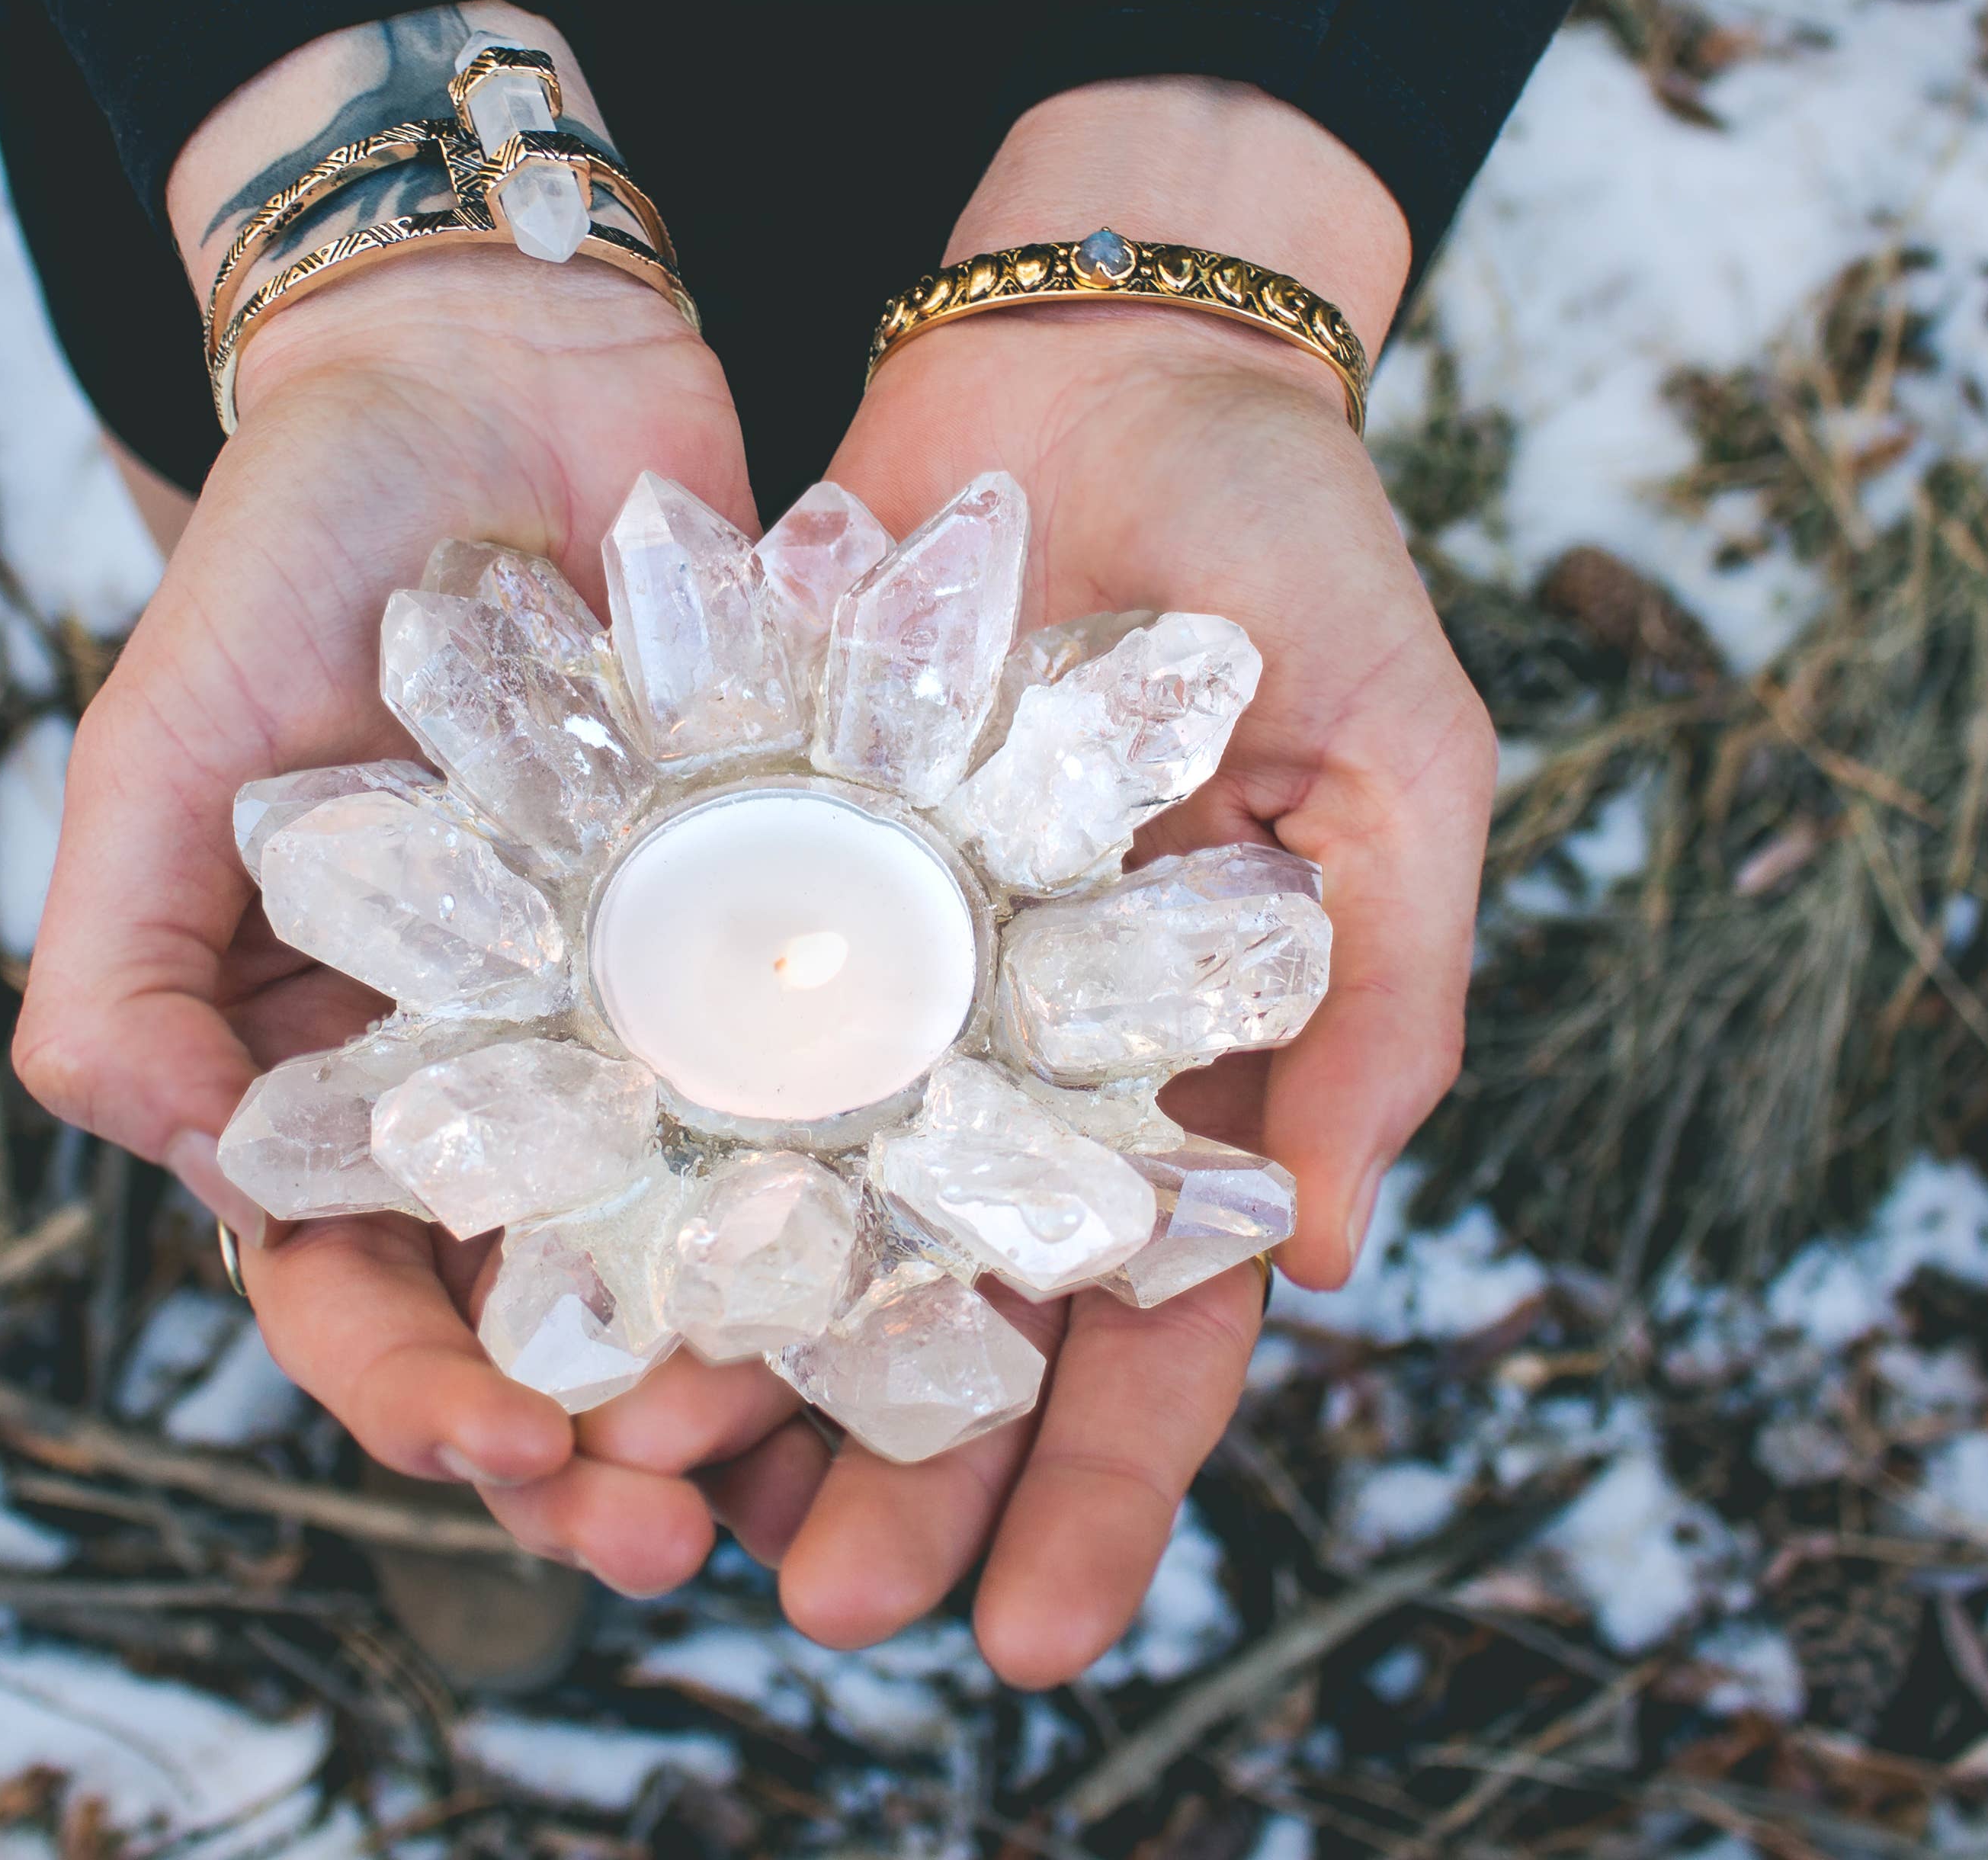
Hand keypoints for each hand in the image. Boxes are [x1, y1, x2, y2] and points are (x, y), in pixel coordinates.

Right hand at [16, 6, 773, 1590]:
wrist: (490, 355)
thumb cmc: (295, 538)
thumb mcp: (159, 729)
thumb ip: (115, 939)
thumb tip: (150, 1144)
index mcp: (325, 1041)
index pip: (348, 1275)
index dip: (413, 1393)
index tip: (514, 1458)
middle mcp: (492, 1038)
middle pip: (541, 1286)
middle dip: (607, 1415)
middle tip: (701, 1511)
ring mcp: (639, 973)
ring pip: (699, 1198)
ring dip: (755, 1323)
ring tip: (836, 1414)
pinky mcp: (769, 887)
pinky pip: (824, 1037)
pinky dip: (877, 1133)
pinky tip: (948, 1219)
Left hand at [691, 78, 1495, 1681]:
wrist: (1107, 359)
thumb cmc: (1294, 548)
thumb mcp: (1398, 757)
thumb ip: (1382, 987)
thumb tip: (1340, 1247)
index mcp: (1191, 1045)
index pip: (1157, 1308)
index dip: (1104, 1478)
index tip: (1031, 1629)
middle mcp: (1028, 1030)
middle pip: (964, 1297)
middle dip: (903, 1465)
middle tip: (819, 1611)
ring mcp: (895, 952)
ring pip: (818, 1193)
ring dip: (753, 1344)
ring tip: (656, 1478)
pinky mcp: (776, 850)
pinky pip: (707, 1020)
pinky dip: (658, 1138)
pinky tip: (589, 1251)